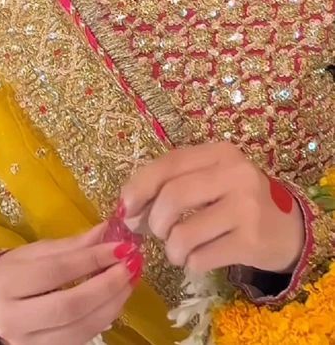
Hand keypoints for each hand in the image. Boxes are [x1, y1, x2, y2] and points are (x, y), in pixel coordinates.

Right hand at [0, 224, 142, 344]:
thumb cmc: (12, 275)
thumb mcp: (34, 253)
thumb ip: (71, 245)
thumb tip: (108, 231)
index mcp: (8, 284)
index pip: (57, 271)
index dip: (92, 259)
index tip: (120, 246)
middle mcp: (15, 319)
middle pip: (70, 306)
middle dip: (107, 285)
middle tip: (131, 265)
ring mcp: (29, 343)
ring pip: (80, 328)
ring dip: (112, 303)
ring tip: (129, 281)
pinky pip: (81, 339)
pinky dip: (104, 319)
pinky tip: (116, 300)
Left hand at [120, 142, 304, 275]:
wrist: (289, 229)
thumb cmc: (238, 200)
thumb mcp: (212, 178)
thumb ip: (174, 183)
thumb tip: (128, 209)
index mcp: (220, 152)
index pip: (169, 163)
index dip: (140, 187)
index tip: (126, 208)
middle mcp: (235, 174)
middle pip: (173, 196)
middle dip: (154, 221)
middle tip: (155, 233)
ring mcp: (246, 207)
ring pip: (184, 233)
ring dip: (172, 249)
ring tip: (178, 251)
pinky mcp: (251, 241)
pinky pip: (201, 258)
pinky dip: (190, 264)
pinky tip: (198, 259)